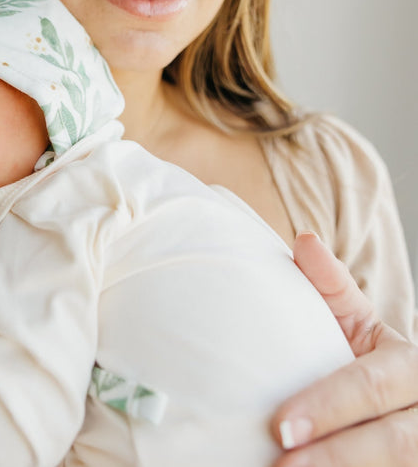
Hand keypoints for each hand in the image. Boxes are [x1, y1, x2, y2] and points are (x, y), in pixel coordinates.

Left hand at [270, 232, 417, 465]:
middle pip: (392, 443)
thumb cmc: (367, 358)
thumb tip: (304, 240)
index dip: (328, 406)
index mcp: (413, 367)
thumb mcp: (355, 322)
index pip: (371, 387)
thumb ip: (330, 287)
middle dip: (336, 456)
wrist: (407, 401)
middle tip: (281, 464)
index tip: (280, 425)